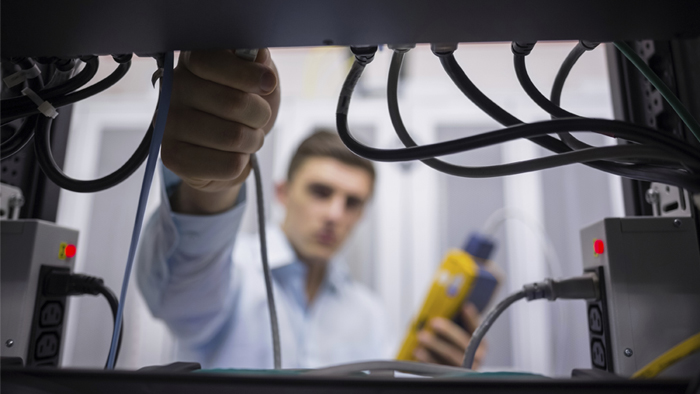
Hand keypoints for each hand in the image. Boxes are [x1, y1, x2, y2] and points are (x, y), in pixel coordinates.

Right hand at [162, 49, 280, 213]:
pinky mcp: (173, 157)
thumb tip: (257, 55)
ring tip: (246, 137)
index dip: (248, 74)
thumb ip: (256, 61)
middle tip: (258, 117)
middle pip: (234, 103)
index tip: (269, 83)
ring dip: (253, 140)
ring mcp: (168, 124)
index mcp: (192, 62)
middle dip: (260, 115)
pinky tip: (230, 155)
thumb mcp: (255, 76)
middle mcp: (173, 89)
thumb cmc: (243, 105)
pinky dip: (241, 163)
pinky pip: (229, 165)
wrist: (226, 148)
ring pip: (234, 137)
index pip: (212, 61)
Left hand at [414, 303, 486, 369]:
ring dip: (435, 345)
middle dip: (448, 332)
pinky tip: (418, 351)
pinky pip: (439, 368)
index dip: (471, 318)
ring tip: (421, 336)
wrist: (457, 373)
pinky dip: (427, 359)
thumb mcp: (460, 336)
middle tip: (434, 322)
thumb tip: (445, 306)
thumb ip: (455, 323)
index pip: (478, 329)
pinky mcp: (451, 377)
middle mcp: (476, 357)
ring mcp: (465, 369)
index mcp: (481, 344)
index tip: (463, 307)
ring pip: (450, 356)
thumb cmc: (455, 348)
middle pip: (464, 344)